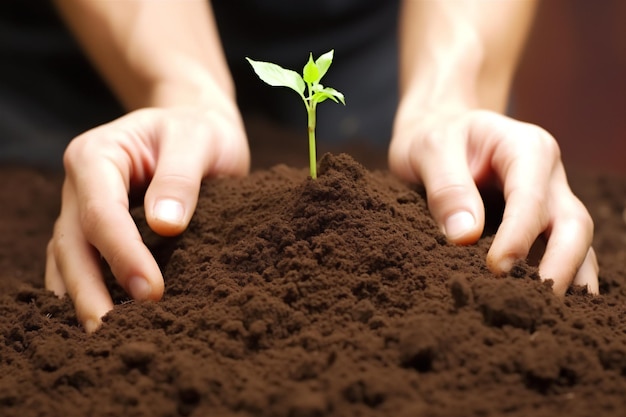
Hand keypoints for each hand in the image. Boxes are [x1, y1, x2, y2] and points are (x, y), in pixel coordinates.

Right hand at [45, 106, 249, 331]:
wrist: (195, 124)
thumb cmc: (198, 129)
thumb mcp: (197, 139)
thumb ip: (181, 178)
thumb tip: (166, 227)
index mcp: (97, 156)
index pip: (101, 213)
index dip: (122, 255)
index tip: (151, 292)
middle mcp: (81, 184)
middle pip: (73, 243)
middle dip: (89, 289)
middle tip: (110, 331)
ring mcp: (83, 207)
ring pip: (69, 257)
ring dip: (83, 296)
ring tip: (103, 336)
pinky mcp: (98, 227)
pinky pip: (83, 260)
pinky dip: (88, 288)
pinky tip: (105, 315)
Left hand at [388, 109, 597, 295]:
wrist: (436, 130)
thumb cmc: (433, 138)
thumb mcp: (429, 149)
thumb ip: (446, 188)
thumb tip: (463, 237)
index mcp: (526, 148)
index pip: (530, 199)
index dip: (518, 237)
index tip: (496, 270)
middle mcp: (547, 174)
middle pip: (571, 223)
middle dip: (561, 265)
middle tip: (536, 303)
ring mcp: (549, 197)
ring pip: (575, 240)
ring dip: (568, 277)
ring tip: (550, 315)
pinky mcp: (540, 220)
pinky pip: (559, 249)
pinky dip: (559, 275)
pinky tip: (547, 305)